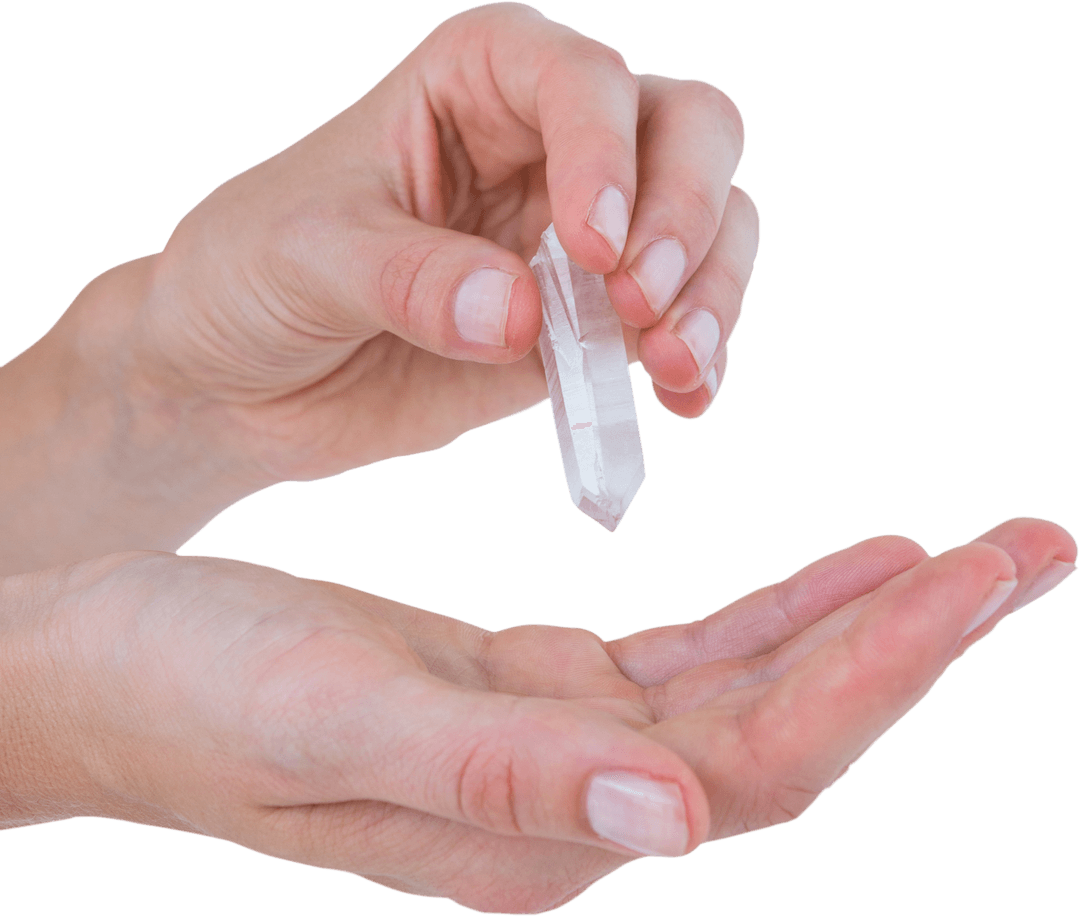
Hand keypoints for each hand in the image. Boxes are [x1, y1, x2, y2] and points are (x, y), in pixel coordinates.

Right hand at [3, 516, 1071, 912]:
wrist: (99, 663)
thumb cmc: (182, 692)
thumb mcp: (331, 723)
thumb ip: (502, 778)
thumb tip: (677, 823)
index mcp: (535, 832)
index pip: (756, 764)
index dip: (874, 672)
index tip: (978, 581)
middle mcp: (571, 805)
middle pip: (790, 729)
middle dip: (920, 639)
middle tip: (1034, 550)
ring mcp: (559, 742)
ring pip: (756, 687)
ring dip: (868, 619)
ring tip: (973, 556)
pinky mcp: (531, 682)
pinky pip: (691, 654)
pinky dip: (780, 606)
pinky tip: (849, 566)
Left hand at [133, 1, 754, 477]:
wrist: (241, 384)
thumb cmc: (251, 278)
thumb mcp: (305, 256)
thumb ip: (410, 276)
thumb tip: (520, 315)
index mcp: (476, 82)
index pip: (583, 78)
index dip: (606, 152)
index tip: (587, 248)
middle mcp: (548, 146)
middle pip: (688, 131)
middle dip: (689, 212)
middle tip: (640, 299)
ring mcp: (577, 241)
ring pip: (710, 226)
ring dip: (712, 293)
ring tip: (673, 364)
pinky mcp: (584, 327)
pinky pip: (674, 325)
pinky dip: (696, 360)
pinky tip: (683, 400)